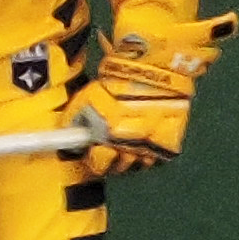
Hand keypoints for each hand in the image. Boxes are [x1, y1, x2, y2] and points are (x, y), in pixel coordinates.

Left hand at [75, 9, 234, 174]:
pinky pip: (157, 157)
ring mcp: (152, 149)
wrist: (154, 72)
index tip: (90, 154)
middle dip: (112, 160)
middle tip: (109, 147)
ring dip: (132, 155)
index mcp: (108, 139)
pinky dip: (151, 150)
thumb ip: (78, 117)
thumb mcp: (90, 97)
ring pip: (139, 164)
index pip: (97, 165)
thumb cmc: (120, 82)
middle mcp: (130, 149)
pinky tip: (146, 137)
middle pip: (119, 168)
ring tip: (128, 140)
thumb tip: (69, 132)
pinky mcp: (169, 145)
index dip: (92, 161)